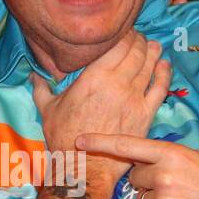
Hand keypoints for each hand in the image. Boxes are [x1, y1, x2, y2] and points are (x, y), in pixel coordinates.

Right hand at [32, 32, 170, 182]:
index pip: (117, 44)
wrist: (83, 166)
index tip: (124, 33)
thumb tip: (34, 76)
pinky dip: (164, 74)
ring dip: (153, 52)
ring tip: (154, 47)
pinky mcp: (145, 114)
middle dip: (140, 41)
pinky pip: (160, 88)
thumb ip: (41, 88)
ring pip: (150, 65)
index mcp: (94, 76)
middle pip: (136, 51)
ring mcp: (134, 98)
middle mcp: (117, 83)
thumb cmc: (63, 138)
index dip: (124, 34)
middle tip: (139, 39)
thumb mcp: (47, 109)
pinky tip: (164, 66)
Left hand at [73, 133, 198, 198]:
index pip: (128, 146)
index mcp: (172, 153)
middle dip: (148, 183)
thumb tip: (138, 166)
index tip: (78, 141)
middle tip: (177, 188)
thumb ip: (165, 159)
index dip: (100, 143)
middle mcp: (164, 175)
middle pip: (134, 178)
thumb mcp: (196, 159)